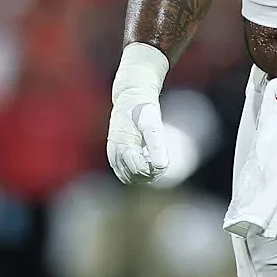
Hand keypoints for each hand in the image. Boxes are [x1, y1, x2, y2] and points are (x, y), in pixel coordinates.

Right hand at [107, 43, 170, 184]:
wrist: (130, 98)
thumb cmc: (143, 110)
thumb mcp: (152, 124)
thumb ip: (157, 145)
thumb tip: (162, 166)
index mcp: (123, 147)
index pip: (139, 171)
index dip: (154, 170)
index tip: (164, 161)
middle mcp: (115, 154)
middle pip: (134, 177)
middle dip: (150, 173)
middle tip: (161, 161)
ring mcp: (113, 156)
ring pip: (129, 177)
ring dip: (143, 174)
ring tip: (154, 158)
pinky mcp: (114, 156)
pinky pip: (125, 173)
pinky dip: (136, 172)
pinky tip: (145, 159)